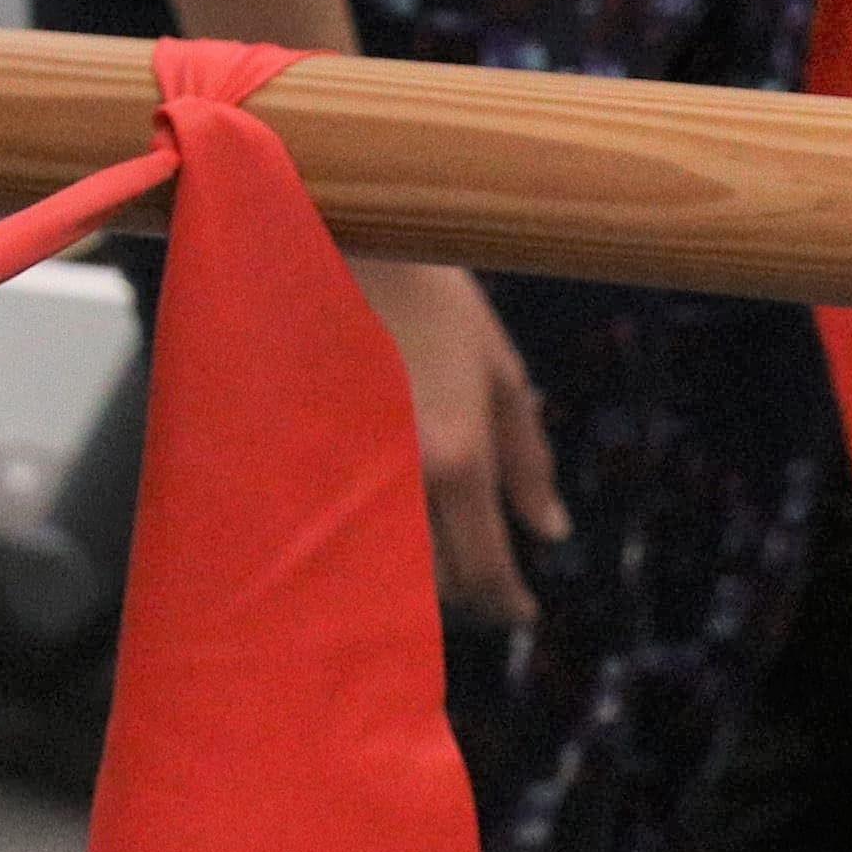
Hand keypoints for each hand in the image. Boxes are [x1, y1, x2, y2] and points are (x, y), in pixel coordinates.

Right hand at [355, 256, 559, 625]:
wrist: (339, 238)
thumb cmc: (432, 296)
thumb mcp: (497, 368)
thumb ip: (527, 456)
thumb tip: (552, 531)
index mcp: (458, 456)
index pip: (486, 566)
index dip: (507, 602)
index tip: (522, 612)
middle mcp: (400, 476)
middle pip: (434, 580)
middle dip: (466, 588)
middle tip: (485, 575)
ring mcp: (343, 468)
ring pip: (383, 561)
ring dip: (417, 568)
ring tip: (436, 544)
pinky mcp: (299, 455)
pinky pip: (336, 524)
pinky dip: (367, 537)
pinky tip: (380, 519)